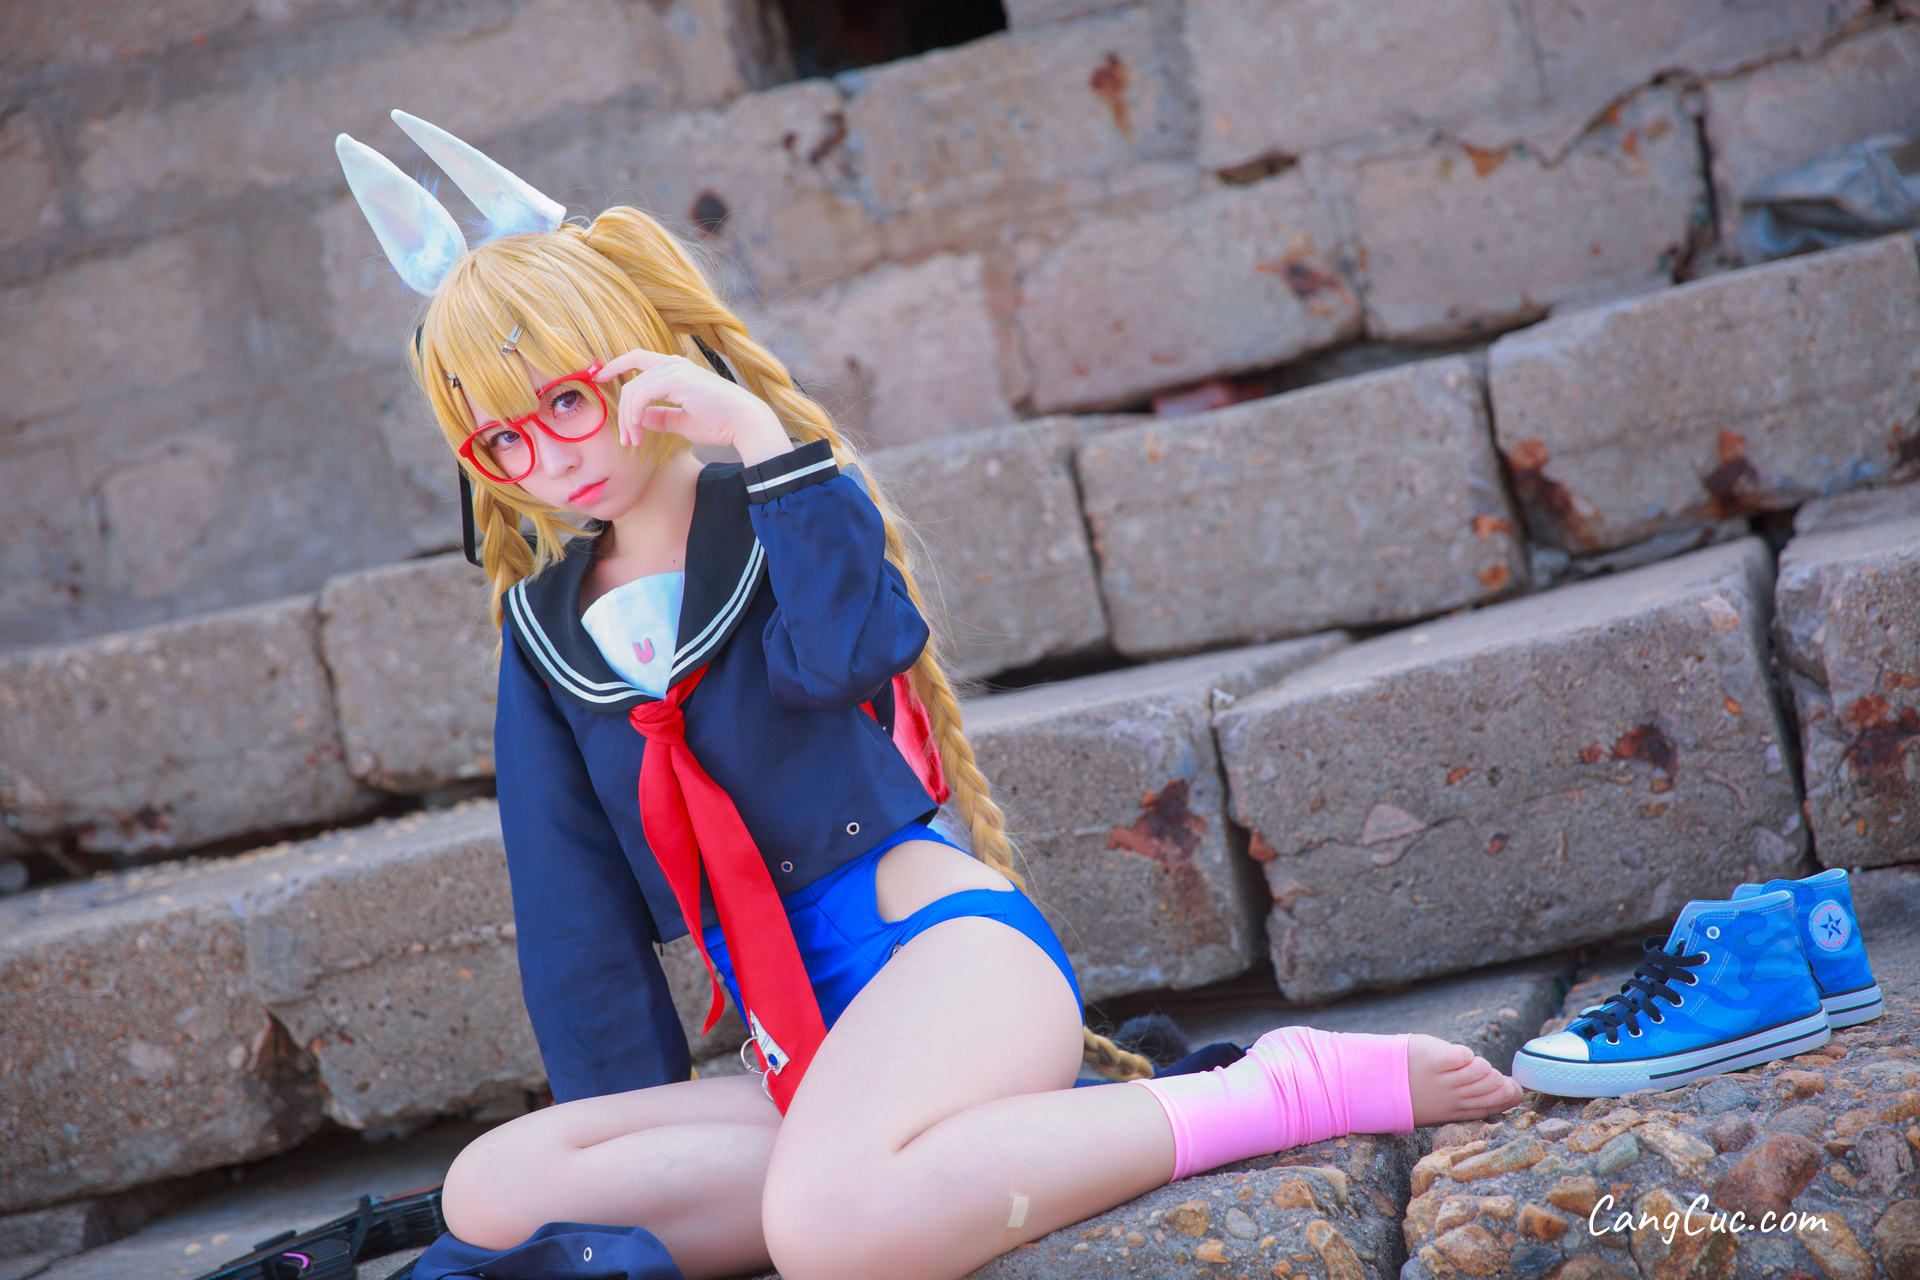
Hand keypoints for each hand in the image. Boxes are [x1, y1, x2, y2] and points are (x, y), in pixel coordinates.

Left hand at [595, 347, 792, 465]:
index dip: (616, 366)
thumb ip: (659, 416)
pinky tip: (640, 433)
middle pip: (630, 381)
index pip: (636, 359)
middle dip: (621, 412)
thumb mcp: (680, 421)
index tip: (599, 380)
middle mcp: (672, 363)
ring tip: (633, 442)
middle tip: (625, 439)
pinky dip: (635, 416)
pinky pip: (640, 396)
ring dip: (628, 420)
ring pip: (632, 391)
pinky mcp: (676, 380)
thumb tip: (639, 419)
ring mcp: (675, 369)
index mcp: (675, 368)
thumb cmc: (718, 423)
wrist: (743, 424)